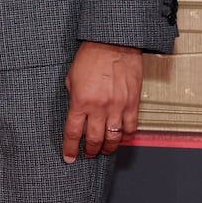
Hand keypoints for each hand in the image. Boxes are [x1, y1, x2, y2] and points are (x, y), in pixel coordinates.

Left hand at [62, 40, 142, 161]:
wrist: (113, 45)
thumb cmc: (90, 58)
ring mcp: (117, 107)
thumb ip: (74, 97)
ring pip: (113, 138)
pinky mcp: (132, 104)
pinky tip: (121, 139)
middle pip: (94, 139)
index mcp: (80, 101)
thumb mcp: (71, 77)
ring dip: (108, 147)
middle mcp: (99, 108)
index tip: (69, 157)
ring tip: (104, 150)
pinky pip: (130, 128)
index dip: (69, 147)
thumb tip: (76, 112)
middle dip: (90, 151)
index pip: (72, 132)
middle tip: (88, 154)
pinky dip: (125, 137)